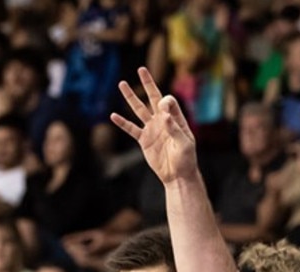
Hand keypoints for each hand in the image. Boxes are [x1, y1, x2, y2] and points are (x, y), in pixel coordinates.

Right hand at [111, 67, 198, 184]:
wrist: (177, 175)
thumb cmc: (186, 159)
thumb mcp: (185, 144)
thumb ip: (175, 129)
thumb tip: (163, 116)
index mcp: (175, 118)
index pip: (167, 102)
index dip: (164, 102)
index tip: (162, 110)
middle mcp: (162, 120)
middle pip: (153, 98)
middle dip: (148, 84)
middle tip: (142, 69)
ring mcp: (152, 129)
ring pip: (139, 109)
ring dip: (130, 97)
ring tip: (122, 84)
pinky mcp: (143, 140)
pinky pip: (131, 129)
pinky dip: (122, 123)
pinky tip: (113, 116)